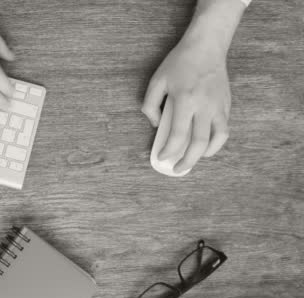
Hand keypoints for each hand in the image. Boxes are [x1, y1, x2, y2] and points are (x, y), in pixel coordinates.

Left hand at [141, 0, 245, 173]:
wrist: (206, 47)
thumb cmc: (179, 63)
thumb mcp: (157, 81)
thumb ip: (150, 105)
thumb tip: (157, 126)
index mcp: (185, 100)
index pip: (178, 135)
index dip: (169, 150)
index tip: (161, 158)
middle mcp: (205, 106)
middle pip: (199, 143)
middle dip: (187, 161)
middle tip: (177, 170)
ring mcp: (219, 106)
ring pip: (217, 139)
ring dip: (205, 154)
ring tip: (192, 159)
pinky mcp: (227, 105)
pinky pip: (224, 129)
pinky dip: (215, 142)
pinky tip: (204, 146)